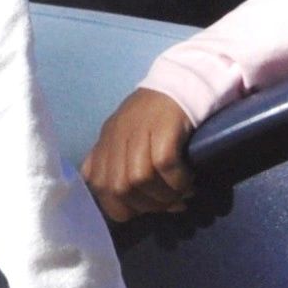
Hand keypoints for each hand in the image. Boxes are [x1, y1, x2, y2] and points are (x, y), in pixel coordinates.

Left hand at [81, 89, 196, 222]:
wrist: (183, 79)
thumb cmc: (157, 111)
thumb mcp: (126, 134)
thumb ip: (114, 162)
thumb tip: (119, 201)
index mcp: (105, 140)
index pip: (98, 187)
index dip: (121, 206)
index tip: (145, 208)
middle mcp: (117, 135)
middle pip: (119, 188)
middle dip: (145, 205)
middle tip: (167, 205)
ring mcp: (139, 130)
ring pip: (139, 180)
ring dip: (163, 196)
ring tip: (180, 196)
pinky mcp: (163, 127)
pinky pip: (165, 165)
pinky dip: (177, 181)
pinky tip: (188, 181)